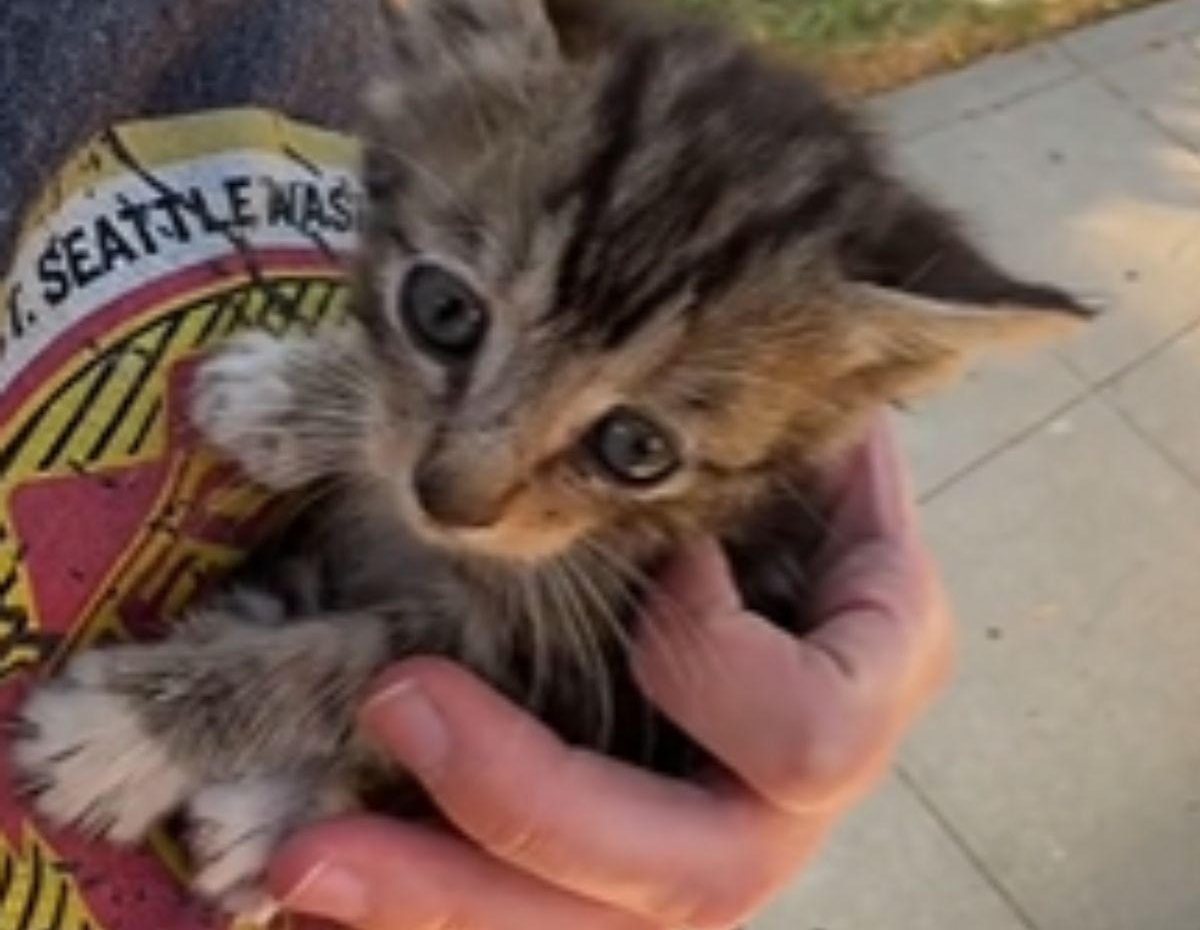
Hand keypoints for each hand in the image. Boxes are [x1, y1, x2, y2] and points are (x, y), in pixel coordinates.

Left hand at [268, 417, 951, 929]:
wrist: (776, 540)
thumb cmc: (788, 474)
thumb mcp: (804, 442)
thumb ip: (783, 441)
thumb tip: (742, 394)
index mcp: (867, 685)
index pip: (811, 737)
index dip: (715, 664)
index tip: (664, 564)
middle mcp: (792, 800)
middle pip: (684, 878)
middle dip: (526, 798)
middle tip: (395, 697)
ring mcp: (702, 850)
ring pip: (588, 929)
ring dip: (438, 894)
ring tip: (310, 856)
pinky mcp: (616, 872)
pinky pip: (524, 913)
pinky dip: (427, 896)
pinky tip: (333, 866)